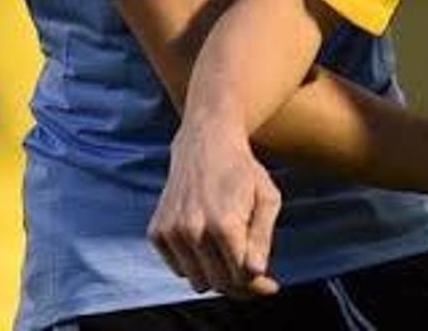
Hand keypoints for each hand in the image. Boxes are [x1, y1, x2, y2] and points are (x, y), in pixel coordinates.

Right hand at [149, 122, 281, 297]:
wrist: (205, 141)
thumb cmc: (243, 170)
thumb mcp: (267, 198)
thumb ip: (262, 238)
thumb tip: (255, 273)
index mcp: (224, 224)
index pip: (241, 277)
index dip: (258, 285)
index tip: (270, 285)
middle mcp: (193, 230)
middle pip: (219, 284)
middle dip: (240, 284)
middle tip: (252, 274)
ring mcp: (171, 232)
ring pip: (197, 281)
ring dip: (216, 275)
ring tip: (230, 255)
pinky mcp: (156, 232)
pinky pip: (178, 269)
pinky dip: (194, 264)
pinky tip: (207, 244)